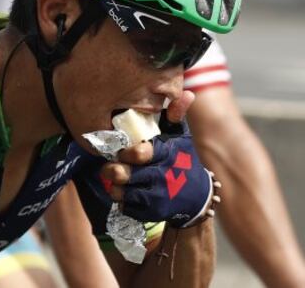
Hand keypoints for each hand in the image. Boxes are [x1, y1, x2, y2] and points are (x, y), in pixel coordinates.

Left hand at [101, 92, 220, 227]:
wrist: (197, 198)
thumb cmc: (183, 160)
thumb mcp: (181, 137)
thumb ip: (176, 115)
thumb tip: (186, 93)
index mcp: (166, 155)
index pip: (141, 152)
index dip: (128, 152)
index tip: (123, 151)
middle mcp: (161, 177)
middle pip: (126, 175)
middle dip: (113, 170)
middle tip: (109, 166)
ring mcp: (156, 198)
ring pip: (123, 193)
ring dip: (114, 186)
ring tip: (113, 179)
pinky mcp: (151, 214)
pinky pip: (127, 208)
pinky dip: (121, 201)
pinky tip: (123, 193)